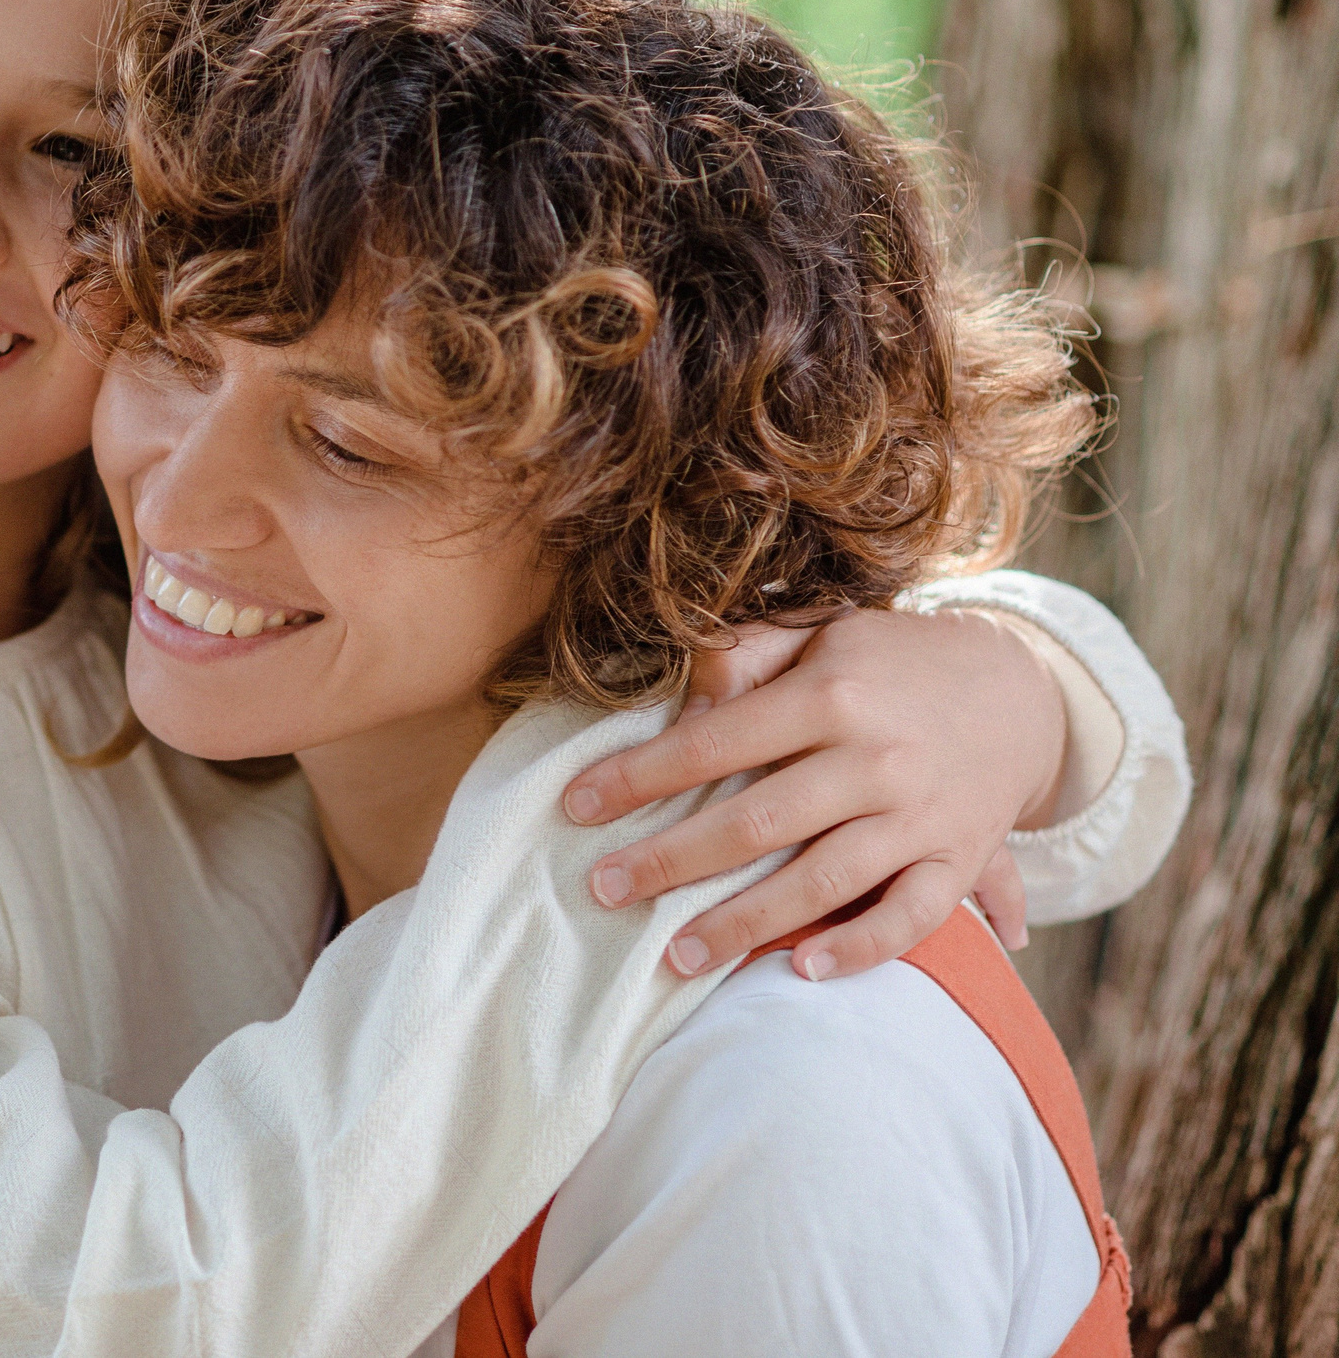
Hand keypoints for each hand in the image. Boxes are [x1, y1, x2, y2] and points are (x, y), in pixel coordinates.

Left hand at [561, 608, 1060, 980]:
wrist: (1024, 690)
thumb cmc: (891, 662)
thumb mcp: (823, 632)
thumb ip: (747, 657)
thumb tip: (683, 708)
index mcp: (832, 694)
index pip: (715, 741)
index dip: (640, 776)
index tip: (576, 806)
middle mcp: (876, 758)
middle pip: (757, 822)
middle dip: (671, 861)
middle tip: (603, 890)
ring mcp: (921, 815)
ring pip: (824, 880)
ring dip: (745, 923)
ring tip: (674, 956)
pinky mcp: (959, 859)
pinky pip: (912, 917)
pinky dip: (860, 948)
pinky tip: (800, 968)